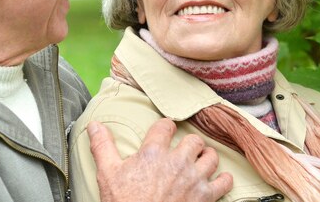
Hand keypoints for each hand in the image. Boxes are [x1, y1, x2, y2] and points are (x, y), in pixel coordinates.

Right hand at [87, 118, 232, 201]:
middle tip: (182, 151)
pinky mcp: (206, 197)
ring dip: (206, 158)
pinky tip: (216, 180)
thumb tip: (94, 125)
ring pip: (211, 156)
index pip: (166, 125)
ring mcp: (194, 179)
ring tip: (198, 162)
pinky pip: (224, 181)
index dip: (164, 128)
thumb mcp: (108, 174)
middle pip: (193, 139)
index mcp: (153, 152)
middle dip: (188, 143)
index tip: (163, 133)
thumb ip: (102, 146)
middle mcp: (177, 161)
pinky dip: (223, 180)